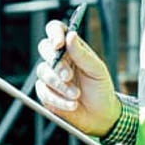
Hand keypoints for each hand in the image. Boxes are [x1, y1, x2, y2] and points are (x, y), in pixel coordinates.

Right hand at [35, 20, 119, 135]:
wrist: (99, 114)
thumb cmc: (100, 88)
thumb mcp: (96, 69)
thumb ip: (82, 53)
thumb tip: (71, 35)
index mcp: (72, 48)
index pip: (56, 30)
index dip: (54, 33)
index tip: (59, 44)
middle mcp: (59, 59)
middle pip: (44, 48)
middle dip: (56, 63)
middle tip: (68, 76)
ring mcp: (50, 75)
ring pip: (43, 71)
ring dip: (60, 86)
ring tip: (76, 95)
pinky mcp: (45, 92)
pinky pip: (43, 92)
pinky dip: (58, 100)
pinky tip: (72, 104)